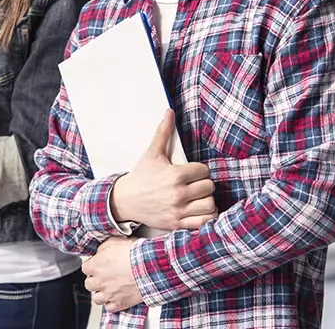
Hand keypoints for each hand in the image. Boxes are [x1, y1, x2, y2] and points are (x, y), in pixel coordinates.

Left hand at [83, 237, 143, 311]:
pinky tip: (116, 297)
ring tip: (108, 289)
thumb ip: (103, 248)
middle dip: (95, 280)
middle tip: (102, 277)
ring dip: (101, 294)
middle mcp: (99, 282)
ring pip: (96, 298)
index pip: (84, 268)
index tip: (97, 265)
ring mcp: (108, 294)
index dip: (92, 266)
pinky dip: (111, 304)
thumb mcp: (114, 241)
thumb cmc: (134, 254)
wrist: (149, 267)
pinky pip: (109, 308)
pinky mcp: (119, 303)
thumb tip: (100, 252)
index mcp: (95, 266)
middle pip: (89, 284)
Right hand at [110, 110, 216, 230]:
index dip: (200, 170)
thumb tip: (170, 111)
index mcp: (174, 175)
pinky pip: (203, 223)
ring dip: (206, 200)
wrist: (125, 200)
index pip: (203, 171)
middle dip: (203, 184)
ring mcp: (178, 211)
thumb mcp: (151, 153)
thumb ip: (163, 132)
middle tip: (195, 184)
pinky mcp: (177, 224)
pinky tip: (199, 210)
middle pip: (209, 187)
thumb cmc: (140, 176)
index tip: (192, 172)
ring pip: (209, 205)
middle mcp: (178, 194)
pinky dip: (205, 217)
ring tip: (198, 197)